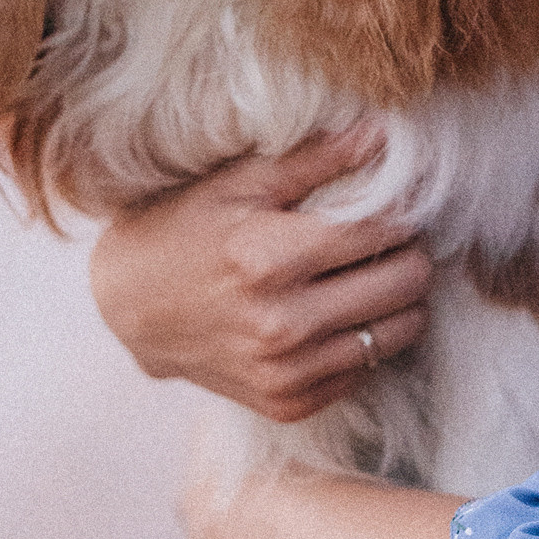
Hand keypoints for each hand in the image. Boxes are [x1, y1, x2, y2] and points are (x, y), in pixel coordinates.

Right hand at [88, 127, 434, 420]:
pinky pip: (366, 370)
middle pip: (404, 283)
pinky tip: (341, 313)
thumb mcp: (237, 183)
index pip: (380, 230)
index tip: (399, 200)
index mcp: (268, 258)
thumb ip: (314, 160)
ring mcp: (285, 371)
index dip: (403, 209)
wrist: (129, 308)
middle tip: (392, 238)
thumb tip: (382, 135)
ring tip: (374, 274)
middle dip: (409, 253)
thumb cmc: (182, 230)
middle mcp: (281, 323)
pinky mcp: (288, 403)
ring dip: (400, 300)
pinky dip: (366, 339)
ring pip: (398, 332)